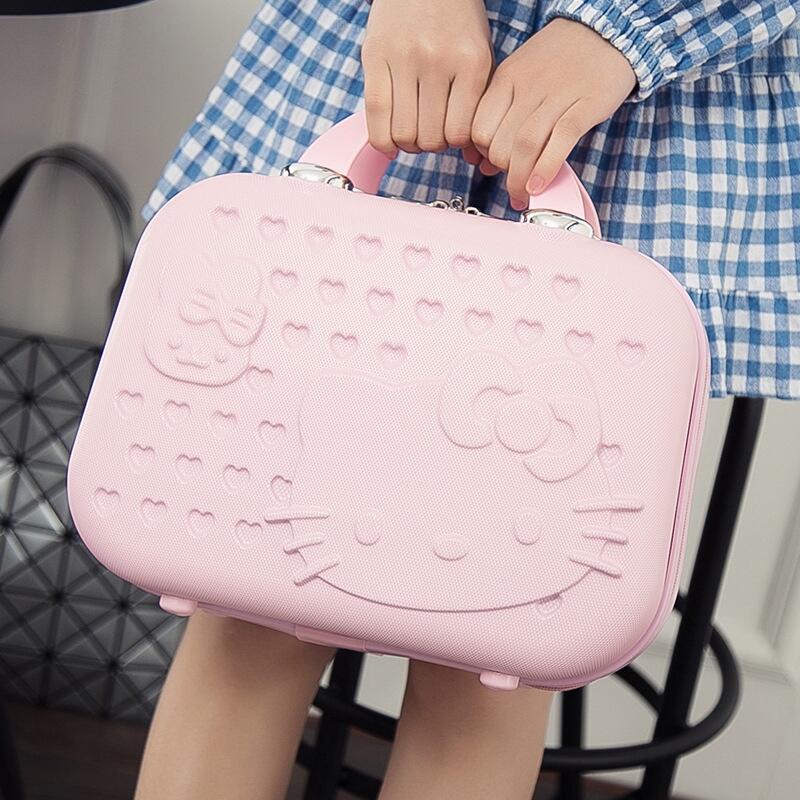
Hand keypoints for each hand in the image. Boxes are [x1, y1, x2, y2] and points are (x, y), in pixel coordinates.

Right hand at [362, 0, 493, 156]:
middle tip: (429, 134)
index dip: (453, 145)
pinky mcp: (374, 56)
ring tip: (411, 132)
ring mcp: (404, 57)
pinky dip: (383, 141)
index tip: (450, 136)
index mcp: (472, 62)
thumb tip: (469, 157)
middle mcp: (438, 59)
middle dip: (430, 145)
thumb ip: (477, 102)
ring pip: (403, 133)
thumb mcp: (479, 55)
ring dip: (407, 144)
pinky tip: (390, 143)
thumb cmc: (456, 22)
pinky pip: (375, 117)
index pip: (460, 133)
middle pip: (431, 138)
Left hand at [470, 18, 635, 209]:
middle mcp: (528, 87)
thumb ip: (500, 115)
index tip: (491, 166)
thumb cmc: (560, 61)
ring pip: (524, 146)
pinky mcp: (587, 106)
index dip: (482, 154)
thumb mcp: (521, 77)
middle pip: (499, 143)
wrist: (608, 31)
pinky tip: (538, 187)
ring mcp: (558, 96)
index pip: (479, 129)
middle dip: (502, 170)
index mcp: (506, 78)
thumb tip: (482, 164)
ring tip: (522, 195)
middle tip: (513, 179)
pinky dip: (545, 169)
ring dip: (518, 179)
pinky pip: (560, 142)